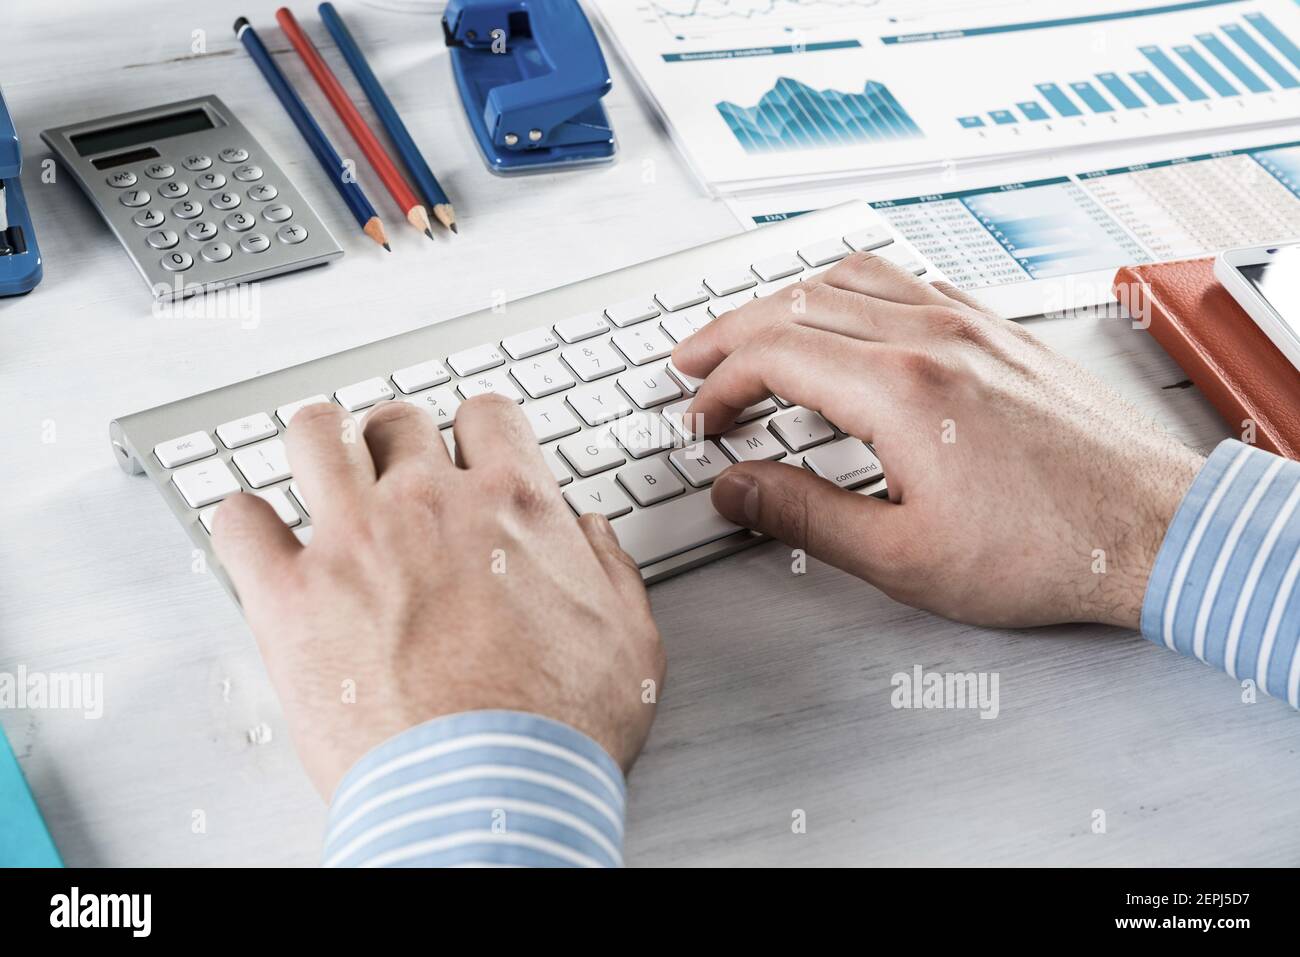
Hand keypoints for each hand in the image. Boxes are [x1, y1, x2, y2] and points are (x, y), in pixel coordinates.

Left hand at [211, 395, 663, 797]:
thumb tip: (587, 535)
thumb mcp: (629, 641)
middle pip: (398, 423)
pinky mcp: (289, 596)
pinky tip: (256, 535)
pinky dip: (244, 524)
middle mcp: (428, 505)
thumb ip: (609, 571)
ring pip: (314, 438)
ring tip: (316, 464)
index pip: (487, 417)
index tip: (467, 453)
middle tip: (391, 470)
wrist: (489, 795)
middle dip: (396, 440)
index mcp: (512, 506)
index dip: (476, 431)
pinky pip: (239, 523)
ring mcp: (352, 542)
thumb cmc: (558, 732)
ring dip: (316, 445)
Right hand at [673, 253, 1204, 629]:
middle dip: (732, 332)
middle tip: (694, 363)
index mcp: (901, 390)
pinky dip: (854, 291)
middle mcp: (933, 338)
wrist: (1153, 531)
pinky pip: (909, 280)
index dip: (720, 384)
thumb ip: (804, 515)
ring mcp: (972, 325)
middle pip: (799, 301)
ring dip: (789, 300)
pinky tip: (848, 320)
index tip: (702, 420)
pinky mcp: (999, 331)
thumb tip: (736, 489)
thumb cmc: (1045, 550)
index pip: (774, 354)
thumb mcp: (903, 557)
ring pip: (853, 275)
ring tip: (754, 332)